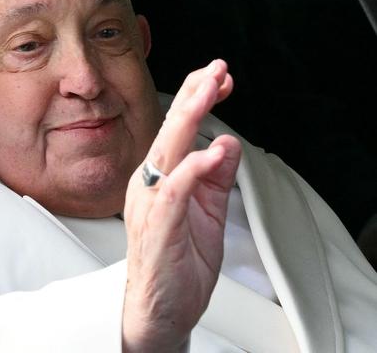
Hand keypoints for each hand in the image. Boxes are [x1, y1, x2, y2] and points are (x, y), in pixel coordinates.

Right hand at [122, 60, 241, 351]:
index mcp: (161, 176)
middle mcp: (151, 183)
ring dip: (189, 120)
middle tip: (214, 69)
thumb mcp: (208, 209)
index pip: (178, 129)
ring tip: (208, 92)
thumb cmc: (178, 259)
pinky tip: (208, 154)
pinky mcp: (157, 226)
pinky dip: (192, 171)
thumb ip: (216, 175)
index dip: (198, 99)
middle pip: (170, 131)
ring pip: (167, 152)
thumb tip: (227, 142)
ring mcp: (150, 203)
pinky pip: (174, 192)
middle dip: (193, 95)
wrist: (160, 307)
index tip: (220, 77)